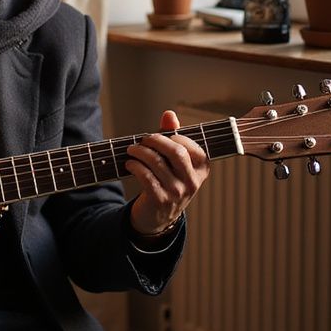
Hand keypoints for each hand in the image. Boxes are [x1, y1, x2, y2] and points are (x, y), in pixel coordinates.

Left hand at [125, 110, 208, 236]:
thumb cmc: (166, 181)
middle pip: (176, 152)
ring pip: (157, 163)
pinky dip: (135, 166)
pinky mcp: (160, 200)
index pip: (193, 148)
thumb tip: (169, 114)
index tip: (162, 135)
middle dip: (156, 140)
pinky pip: (146, 177)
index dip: (176, 137)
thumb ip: (172, 137)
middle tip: (143, 139)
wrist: (157, 216)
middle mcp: (192, 182)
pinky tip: (130, 164)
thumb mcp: (173, 162)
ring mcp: (177, 193)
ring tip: (132, 149)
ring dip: (140, 152)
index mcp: (201, 170)